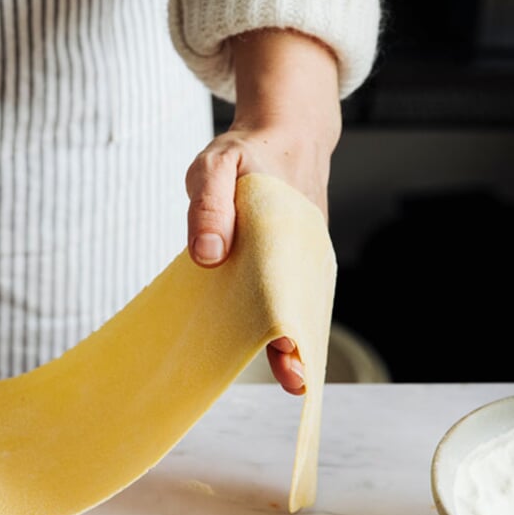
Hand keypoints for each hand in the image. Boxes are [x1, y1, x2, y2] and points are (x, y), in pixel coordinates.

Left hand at [184, 29, 341, 394]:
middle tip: (295, 382)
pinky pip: (294, 292)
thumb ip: (208, 205)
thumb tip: (207, 255)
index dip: (286, 323)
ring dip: (296, 337)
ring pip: (301, 301)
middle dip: (298, 344)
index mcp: (286, 229)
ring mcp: (306, 253)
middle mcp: (304, 246)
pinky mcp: (299, 258)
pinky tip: (280, 347)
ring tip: (294, 378)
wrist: (287, 132)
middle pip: (300, 302)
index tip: (287, 352)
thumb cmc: (247, 152)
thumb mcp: (215, 165)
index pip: (287, 288)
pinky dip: (289, 318)